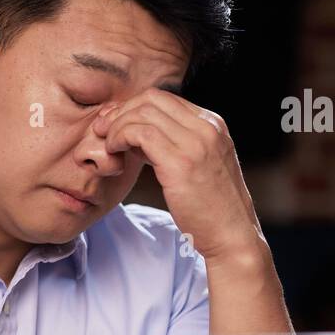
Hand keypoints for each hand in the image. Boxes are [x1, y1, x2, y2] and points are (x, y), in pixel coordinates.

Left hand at [92, 89, 263, 264]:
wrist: (231, 235)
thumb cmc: (210, 207)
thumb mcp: (196, 166)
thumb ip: (173, 145)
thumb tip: (138, 134)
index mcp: (213, 124)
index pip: (164, 98)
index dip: (132, 107)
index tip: (114, 124)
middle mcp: (207, 127)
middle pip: (151, 99)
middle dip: (121, 111)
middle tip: (103, 130)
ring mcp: (196, 142)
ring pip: (143, 113)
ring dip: (117, 126)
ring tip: (108, 146)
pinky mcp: (181, 162)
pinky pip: (141, 133)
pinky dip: (121, 137)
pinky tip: (115, 153)